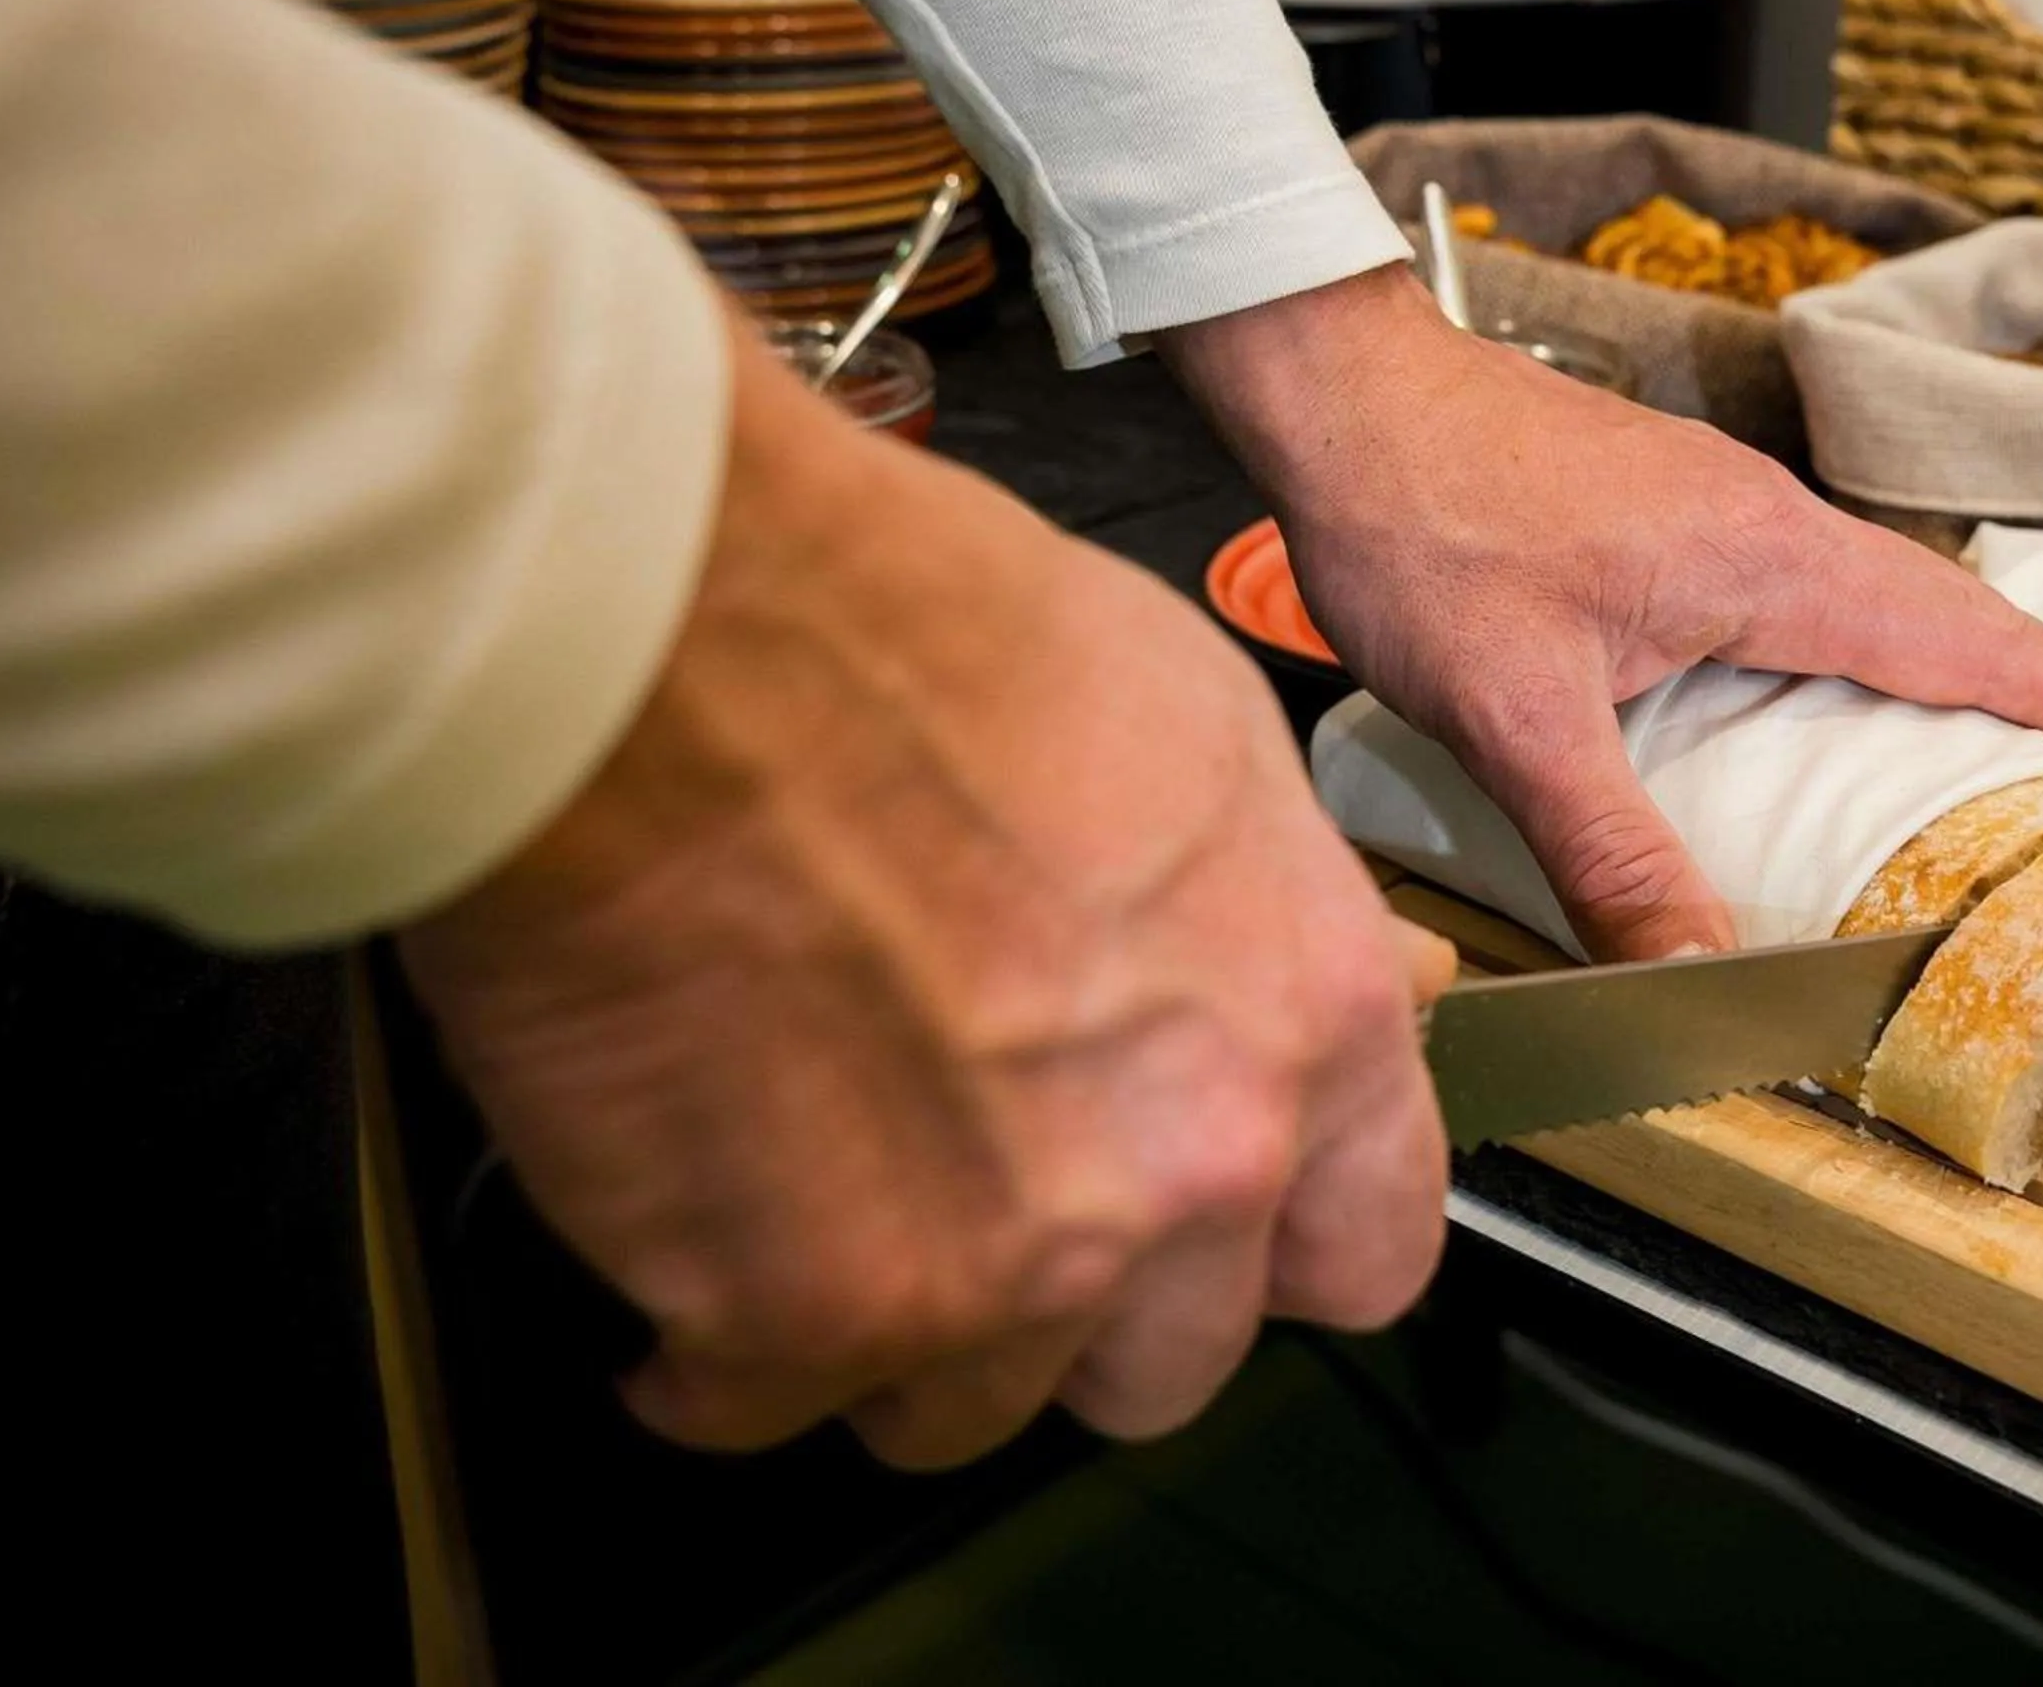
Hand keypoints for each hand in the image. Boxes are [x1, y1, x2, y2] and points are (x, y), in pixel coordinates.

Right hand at [401, 321, 1454, 1466]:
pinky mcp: (799, 1322)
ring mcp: (999, 1268)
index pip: (1371, 1247)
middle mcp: (1187, 1167)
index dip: (1275, 1243)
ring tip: (808, 1184)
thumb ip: (1268, 915)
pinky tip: (684, 1220)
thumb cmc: (904, 633)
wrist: (672, 642)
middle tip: (975, 1194)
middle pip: (1166, 1363)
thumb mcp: (1196, 726)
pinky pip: (757, 1409)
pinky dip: (708, 1348)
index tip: (1203, 1226)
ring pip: (965, 1410)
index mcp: (1307, 1021)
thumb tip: (1305, 989)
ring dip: (893, 1327)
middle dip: (1077, 1305)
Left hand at [1162, 267, 2042, 961]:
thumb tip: (1696, 978)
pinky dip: (1870, 647)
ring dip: (1960, 666)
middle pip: (1948, 615)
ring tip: (2018, 750)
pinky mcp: (1674, 513)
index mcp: (1768, 563)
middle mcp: (1769, 523)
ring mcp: (1724, 510)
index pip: (1966, 638)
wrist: (1343, 395)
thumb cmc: (1424, 524)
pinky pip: (1813, 589)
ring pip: (1879, 598)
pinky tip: (1840, 699)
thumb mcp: (1514, 711)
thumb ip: (1611, 852)